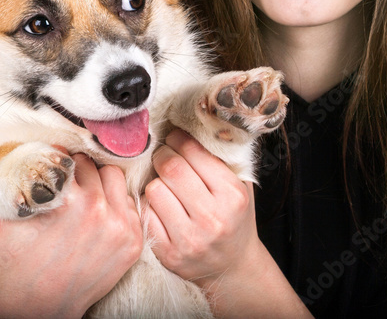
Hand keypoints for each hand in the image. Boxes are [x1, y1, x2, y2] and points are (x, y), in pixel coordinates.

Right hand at [0, 152, 142, 318]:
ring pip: (117, 183)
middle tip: (65, 184)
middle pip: (97, 169)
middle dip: (79, 172)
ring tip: (83, 194)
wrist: (36, 310)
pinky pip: (131, 207)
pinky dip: (116, 206)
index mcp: (75, 203)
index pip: (74, 161)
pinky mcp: (133, 244)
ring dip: (101, 184)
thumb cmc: (10, 269)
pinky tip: (98, 213)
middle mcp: (104, 214)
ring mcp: (123, 230)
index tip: (53, 167)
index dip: (60, 160)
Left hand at [142, 128, 259, 286]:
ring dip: (156, 182)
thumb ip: (221, 156)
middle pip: (170, 168)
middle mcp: (213, 218)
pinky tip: (162, 206)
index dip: (178, 139)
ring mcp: (190, 239)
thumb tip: (193, 121)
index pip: (193, 152)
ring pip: (154, 190)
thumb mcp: (240, 185)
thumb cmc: (234, 217)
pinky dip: (150, 205)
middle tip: (164, 155)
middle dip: (163, 155)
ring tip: (167, 185)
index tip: (174, 137)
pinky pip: (145, 215)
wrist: (232, 266)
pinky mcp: (169, 254)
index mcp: (232, 194)